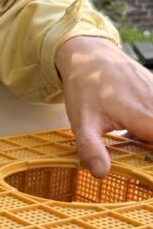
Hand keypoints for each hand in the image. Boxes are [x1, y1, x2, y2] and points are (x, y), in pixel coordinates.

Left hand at [56, 35, 152, 176]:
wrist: (89, 55)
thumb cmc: (85, 89)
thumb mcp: (82, 123)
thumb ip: (92, 149)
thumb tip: (101, 174)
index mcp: (144, 117)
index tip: (145, 163)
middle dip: (150, 146)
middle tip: (137, 151)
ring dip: (149, 134)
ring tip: (130, 135)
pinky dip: (150, 121)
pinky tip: (137, 126)